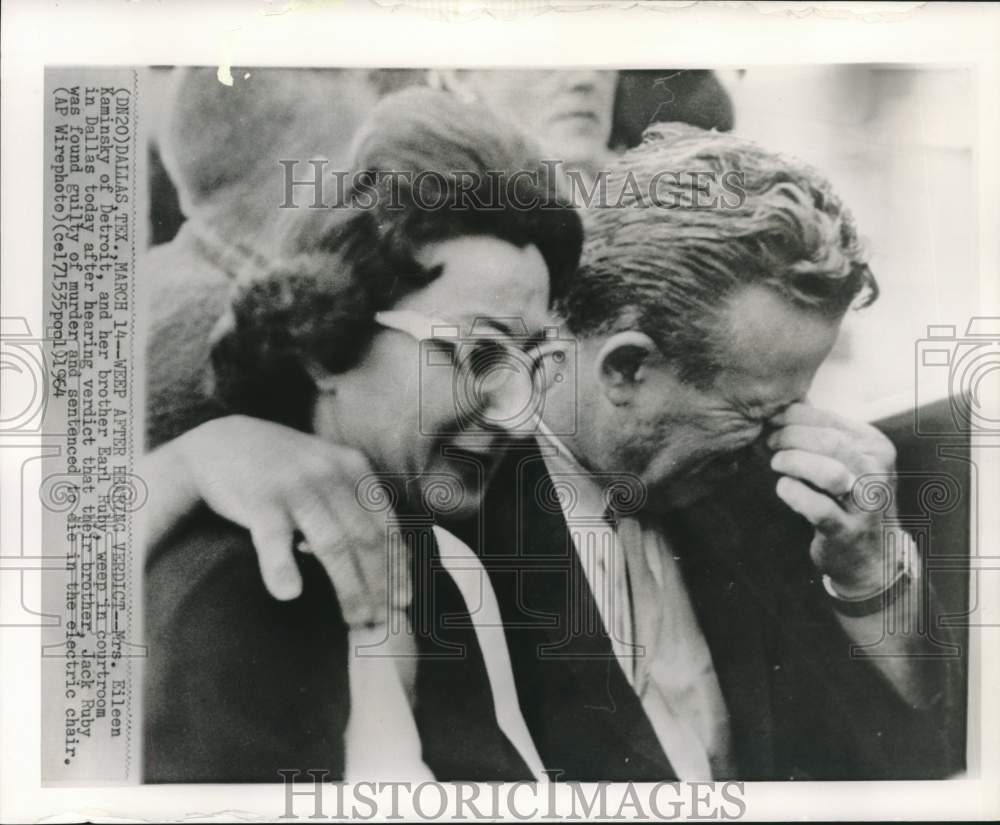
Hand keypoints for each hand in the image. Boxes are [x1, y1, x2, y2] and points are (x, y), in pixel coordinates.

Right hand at [165, 416, 403, 623]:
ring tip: (356, 619)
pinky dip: (282, 566)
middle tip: (384, 621)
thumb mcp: (327, 472)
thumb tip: (390, 555)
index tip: (405, 600)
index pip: (386, 524)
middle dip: (380, 584)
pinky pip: (274, 538)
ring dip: (349, 586)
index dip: (398, 565)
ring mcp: (296, 486)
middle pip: (366, 538)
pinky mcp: (259, 499)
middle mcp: (330, 474)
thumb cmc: (284, 468)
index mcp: (353, 468)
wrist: (223, 440)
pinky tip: (289, 593)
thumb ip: (355, 504)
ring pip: (333, 544)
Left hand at [767, 402, 898, 596]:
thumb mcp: (845, 460)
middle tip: (769, 442)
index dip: (794, 416)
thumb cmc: (847, 498)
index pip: (830, 420)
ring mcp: (866, 505)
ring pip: (828, 472)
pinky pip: (818, 508)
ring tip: (776, 463)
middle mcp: (877, 473)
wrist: (870, 555)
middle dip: (790, 437)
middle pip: (828, 442)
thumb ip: (821, 432)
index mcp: (875, 447)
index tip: (771, 421)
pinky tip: (783, 487)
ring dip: (793, 462)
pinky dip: (794, 493)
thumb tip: (787, 403)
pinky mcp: (847, 532)